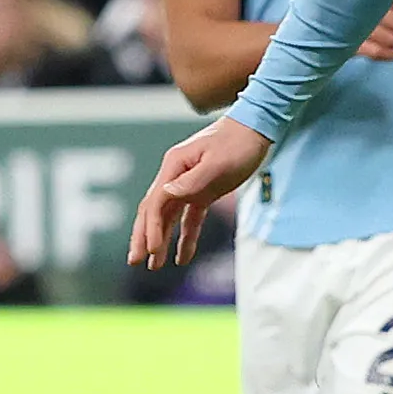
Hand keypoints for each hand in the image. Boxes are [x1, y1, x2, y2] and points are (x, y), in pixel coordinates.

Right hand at [128, 115, 269, 267]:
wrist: (257, 127)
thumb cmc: (238, 142)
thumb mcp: (218, 163)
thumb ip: (193, 180)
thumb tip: (167, 194)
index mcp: (174, 166)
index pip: (156, 202)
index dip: (152, 228)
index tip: (153, 250)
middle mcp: (176, 175)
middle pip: (154, 211)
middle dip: (144, 237)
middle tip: (135, 261)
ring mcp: (188, 183)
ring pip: (169, 216)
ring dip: (161, 239)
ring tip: (154, 265)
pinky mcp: (203, 190)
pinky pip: (190, 217)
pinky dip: (186, 236)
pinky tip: (183, 256)